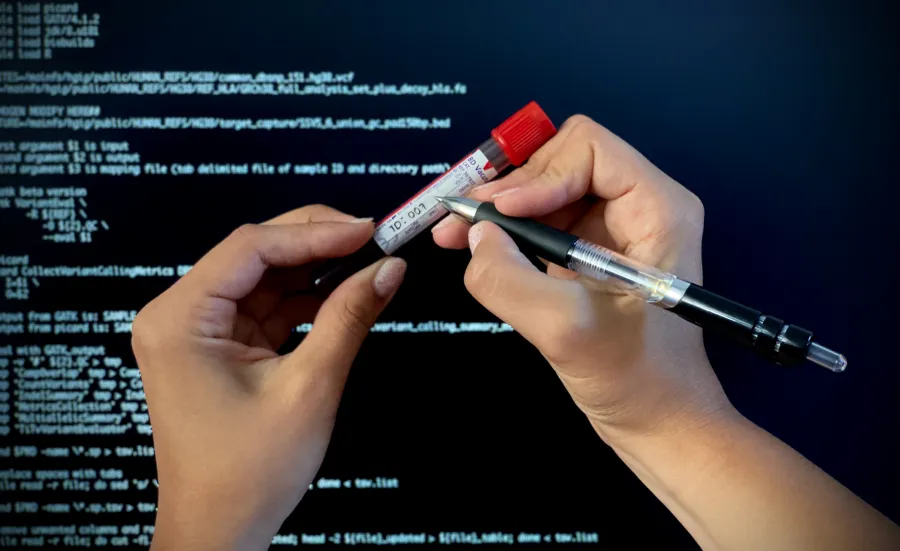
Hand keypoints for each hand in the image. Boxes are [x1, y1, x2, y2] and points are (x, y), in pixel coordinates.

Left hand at [132, 205, 405, 550]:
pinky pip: (266, 307)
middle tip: (373, 238)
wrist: (220, 531)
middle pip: (255, 254)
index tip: (367, 229)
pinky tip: (342, 293)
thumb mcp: (309, 388)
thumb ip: (348, 318)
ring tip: (367, 261)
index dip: (314, 232)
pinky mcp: (219, 347)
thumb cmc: (247, 473)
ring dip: (315, 270)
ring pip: (264, 278)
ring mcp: (198, 331)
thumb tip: (387, 269)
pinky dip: (305, 300)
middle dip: (316, 244)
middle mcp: (179, 316)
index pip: (251, 248)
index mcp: (180, 319)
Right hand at [433, 115, 732, 441]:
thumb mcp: (568, 331)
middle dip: (508, 186)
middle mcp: (636, 207)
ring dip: (499, 207)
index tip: (503, 211)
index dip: (539, 172)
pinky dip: (506, 231)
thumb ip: (510, 280)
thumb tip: (474, 236)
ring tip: (454, 232)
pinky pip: (540, 223)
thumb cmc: (638, 379)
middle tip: (460, 215)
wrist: (660, 424)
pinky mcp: (587, 256)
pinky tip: (475, 248)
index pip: (588, 148)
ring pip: (544, 190)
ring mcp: (610, 231)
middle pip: (560, 161)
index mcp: (656, 207)